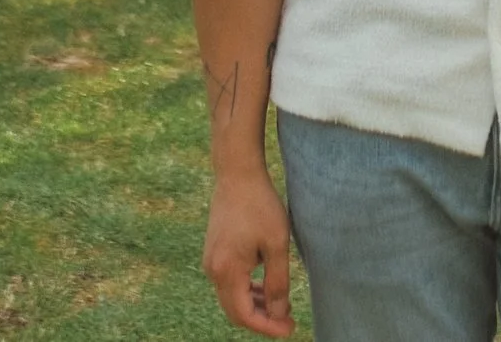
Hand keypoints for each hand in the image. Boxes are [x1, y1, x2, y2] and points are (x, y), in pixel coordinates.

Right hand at [202, 168, 294, 336]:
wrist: (237, 174)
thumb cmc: (260, 205)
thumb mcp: (276, 245)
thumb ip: (277, 282)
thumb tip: (278, 314)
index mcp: (226, 271)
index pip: (244, 315)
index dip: (267, 327)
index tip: (290, 330)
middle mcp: (213, 270)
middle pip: (235, 310)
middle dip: (262, 319)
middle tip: (288, 320)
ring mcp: (210, 261)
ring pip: (232, 297)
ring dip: (255, 305)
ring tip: (282, 304)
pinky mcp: (214, 252)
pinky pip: (229, 282)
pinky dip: (247, 289)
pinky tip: (266, 286)